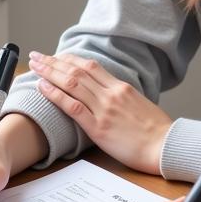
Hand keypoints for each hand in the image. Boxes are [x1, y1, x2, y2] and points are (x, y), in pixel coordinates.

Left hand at [29, 52, 172, 173]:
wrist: (166, 146)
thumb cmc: (156, 130)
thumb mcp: (140, 105)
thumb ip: (122, 97)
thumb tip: (109, 94)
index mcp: (121, 87)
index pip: (91, 66)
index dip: (70, 59)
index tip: (56, 56)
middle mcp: (111, 93)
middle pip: (77, 71)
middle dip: (54, 62)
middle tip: (37, 56)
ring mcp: (104, 109)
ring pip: (71, 83)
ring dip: (49, 73)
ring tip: (34, 66)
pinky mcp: (99, 127)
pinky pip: (72, 106)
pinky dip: (55, 94)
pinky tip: (43, 87)